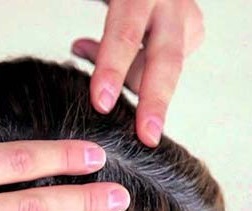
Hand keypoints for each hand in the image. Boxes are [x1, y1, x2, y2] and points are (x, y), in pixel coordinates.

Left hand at [72, 0, 204, 146]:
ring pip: (166, 70)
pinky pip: (168, 66)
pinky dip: (145, 75)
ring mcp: (186, 17)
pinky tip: (127, 71)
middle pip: (165, 62)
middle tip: (146, 136)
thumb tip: (79, 50)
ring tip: (106, 90)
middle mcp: (171, 3)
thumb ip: (98, 30)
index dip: (113, 70)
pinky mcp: (192, 30)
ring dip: (140, 88)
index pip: (125, 35)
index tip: (102, 104)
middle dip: (154, 102)